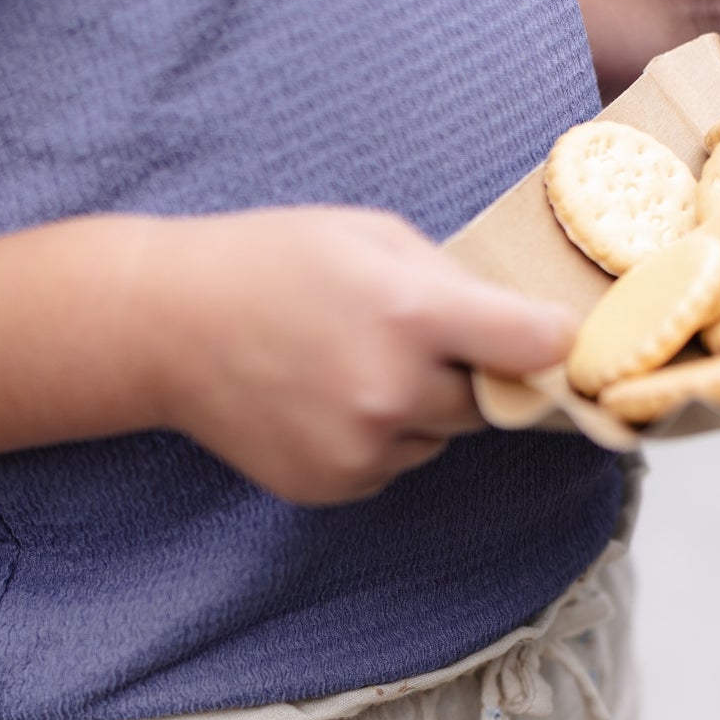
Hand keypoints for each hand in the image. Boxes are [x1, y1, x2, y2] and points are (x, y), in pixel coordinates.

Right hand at [136, 206, 575, 504]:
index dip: (551, 340)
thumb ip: (454, 281)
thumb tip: (524, 325)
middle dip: (468, 374)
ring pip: (438, 440)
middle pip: (489, 403)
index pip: (537, 347)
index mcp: (414, 314)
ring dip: (419, 411)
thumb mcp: (373, 235)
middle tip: (412, 339)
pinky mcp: (335, 485)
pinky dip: (376, 441)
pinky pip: (391, 467)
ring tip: (351, 366)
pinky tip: (324, 400)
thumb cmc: (271, 262)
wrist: (169, 325)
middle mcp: (394, 392)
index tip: (549, 338)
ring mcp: (362, 449)